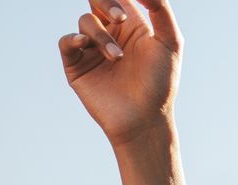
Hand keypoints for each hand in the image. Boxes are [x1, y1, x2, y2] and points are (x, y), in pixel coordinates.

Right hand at [57, 0, 180, 146]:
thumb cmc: (160, 83)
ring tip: (118, 58)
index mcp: (131, 24)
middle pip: (97, 0)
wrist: (144, 119)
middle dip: (107, 2)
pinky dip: (74, 39)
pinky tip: (86, 45)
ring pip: (86, 21)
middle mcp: (110, 33)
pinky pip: (67, 41)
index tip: (127, 12)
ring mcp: (92, 49)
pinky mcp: (76, 65)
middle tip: (121, 18)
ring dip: (102, 37)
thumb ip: (160, 9)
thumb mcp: (170, 42)